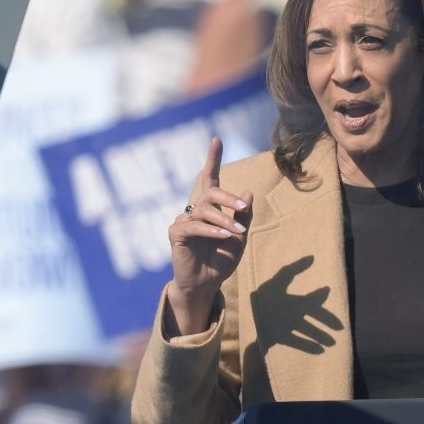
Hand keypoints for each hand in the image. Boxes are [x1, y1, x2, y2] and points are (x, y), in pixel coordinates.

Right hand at [167, 137, 252, 333]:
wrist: (207, 285)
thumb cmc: (221, 261)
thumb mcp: (239, 238)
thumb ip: (243, 216)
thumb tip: (248, 192)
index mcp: (211, 208)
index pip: (211, 178)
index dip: (213, 159)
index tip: (217, 139)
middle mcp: (196, 210)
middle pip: (211, 192)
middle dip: (229, 198)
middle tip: (243, 208)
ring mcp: (184, 221)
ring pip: (204, 209)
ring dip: (223, 220)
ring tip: (236, 234)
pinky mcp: (176, 234)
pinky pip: (193, 225)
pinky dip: (210, 229)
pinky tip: (223, 236)